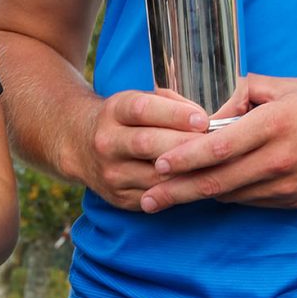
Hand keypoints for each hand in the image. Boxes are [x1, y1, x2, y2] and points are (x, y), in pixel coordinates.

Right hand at [78, 88, 210, 209]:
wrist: (81, 145)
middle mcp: (107, 142)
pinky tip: (197, 183)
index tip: (203, 120)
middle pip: (147, 144)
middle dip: (185, 146)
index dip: (174, 115)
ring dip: (187, 173)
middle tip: (216, 146)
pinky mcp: (119, 198)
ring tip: (213, 166)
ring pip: (155, 177)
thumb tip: (203, 120)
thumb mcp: (140, 99)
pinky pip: (156, 197)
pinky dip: (179, 191)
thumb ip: (171, 104)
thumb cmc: (125, 119)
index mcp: (114, 111)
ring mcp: (111, 173)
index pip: (142, 110)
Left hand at [140, 74, 296, 213]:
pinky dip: (227, 196)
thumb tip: (207, 110)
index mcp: (274, 126)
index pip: (217, 148)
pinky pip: (251, 201)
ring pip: (231, 195)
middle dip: (177, 192)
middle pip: (217, 182)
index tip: (157, 163)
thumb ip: (240, 94)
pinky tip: (206, 194)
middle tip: (147, 199)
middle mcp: (279, 161)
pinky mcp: (296, 200)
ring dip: (198, 198)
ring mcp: (288, 186)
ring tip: (165, 199)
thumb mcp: (283, 86)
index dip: (183, 159)